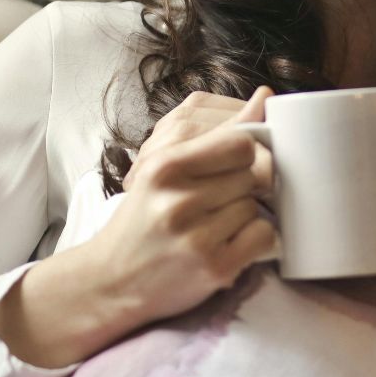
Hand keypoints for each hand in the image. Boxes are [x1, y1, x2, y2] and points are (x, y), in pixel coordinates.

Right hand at [83, 86, 278, 326]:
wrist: (109, 281)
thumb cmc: (143, 221)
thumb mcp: (164, 170)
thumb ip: (215, 135)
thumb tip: (266, 96)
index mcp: (164, 166)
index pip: (240, 142)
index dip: (244, 155)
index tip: (231, 168)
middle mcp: (178, 200)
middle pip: (250, 176)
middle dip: (239, 189)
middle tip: (211, 207)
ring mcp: (196, 237)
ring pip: (256, 207)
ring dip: (243, 217)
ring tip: (212, 228)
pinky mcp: (214, 267)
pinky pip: (263, 237)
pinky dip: (254, 242)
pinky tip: (227, 245)